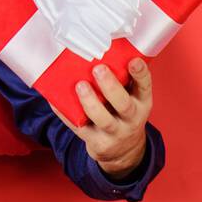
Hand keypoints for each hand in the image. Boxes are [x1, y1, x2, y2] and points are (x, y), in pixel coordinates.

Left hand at [50, 58, 153, 180]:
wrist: (123, 150)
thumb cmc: (122, 113)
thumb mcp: (131, 98)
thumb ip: (122, 81)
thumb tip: (98, 50)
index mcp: (142, 103)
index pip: (145, 87)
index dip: (140, 74)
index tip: (134, 61)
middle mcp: (132, 119)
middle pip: (124, 105)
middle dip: (111, 87)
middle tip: (98, 69)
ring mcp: (115, 133)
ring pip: (103, 119)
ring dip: (90, 102)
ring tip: (80, 85)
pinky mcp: (97, 143)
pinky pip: (79, 127)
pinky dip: (66, 114)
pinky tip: (56, 100)